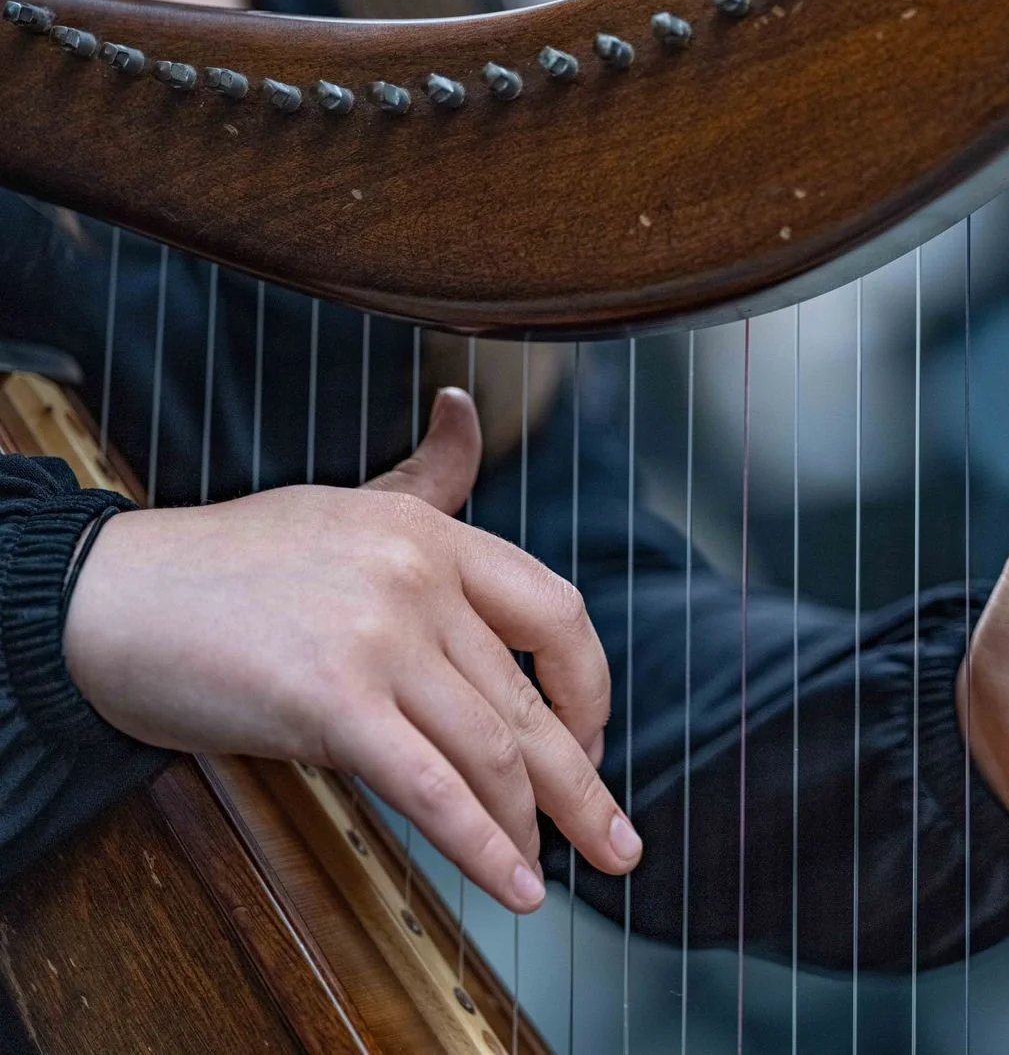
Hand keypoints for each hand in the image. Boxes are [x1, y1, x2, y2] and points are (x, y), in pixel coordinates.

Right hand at [64, 388, 639, 912]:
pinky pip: (431, 788)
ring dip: (534, 825)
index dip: (588, 685)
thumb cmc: (226, 566)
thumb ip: (427, 479)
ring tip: (555, 874)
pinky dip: (482, 845)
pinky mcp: (330, 699)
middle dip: (581, 783)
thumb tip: (466, 411)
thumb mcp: (344, 506)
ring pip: (490, 750)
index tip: (591, 737)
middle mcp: (418, 576)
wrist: (105, 597)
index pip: (556, 611)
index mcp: (433, 532)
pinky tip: (513, 883)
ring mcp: (377, 635)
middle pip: (529, 698)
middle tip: (617, 843)